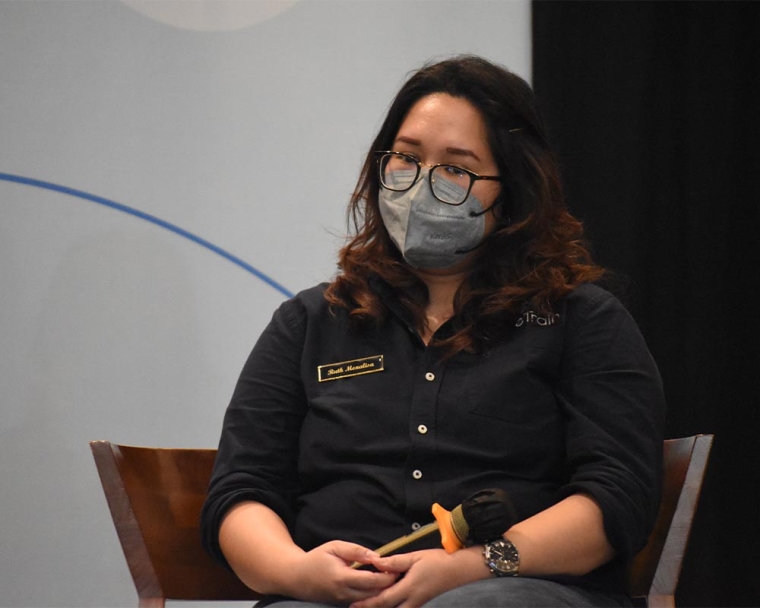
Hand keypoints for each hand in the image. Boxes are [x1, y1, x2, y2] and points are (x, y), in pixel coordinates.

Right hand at [290, 540, 398, 604]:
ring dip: (381, 592)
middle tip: (400, 575)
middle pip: (374, 595)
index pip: (371, 581)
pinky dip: (372, 596)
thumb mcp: (335, 547)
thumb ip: (356, 551)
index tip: (397, 568)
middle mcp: (344, 594)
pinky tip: (379, 587)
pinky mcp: (342, 604)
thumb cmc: (316, 558)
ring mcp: (343, 601)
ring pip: (369, 601)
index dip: (387, 576)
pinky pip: (362, 602)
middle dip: (388, 586)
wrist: (297, 577)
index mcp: (343, 578)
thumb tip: (376, 556)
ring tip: (392, 580)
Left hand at [349, 547, 489, 607]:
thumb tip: (375, 563)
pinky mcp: (422, 602)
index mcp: (409, 588)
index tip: (353, 603)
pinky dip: (393, 607)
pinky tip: (387, 602)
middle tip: (355, 607)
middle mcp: (412, 600)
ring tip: (368, 605)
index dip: (367, 603)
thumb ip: (395, 561)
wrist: (459, 570)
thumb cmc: (437, 560)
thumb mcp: (415, 557)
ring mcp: (418, 603)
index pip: (383, 600)